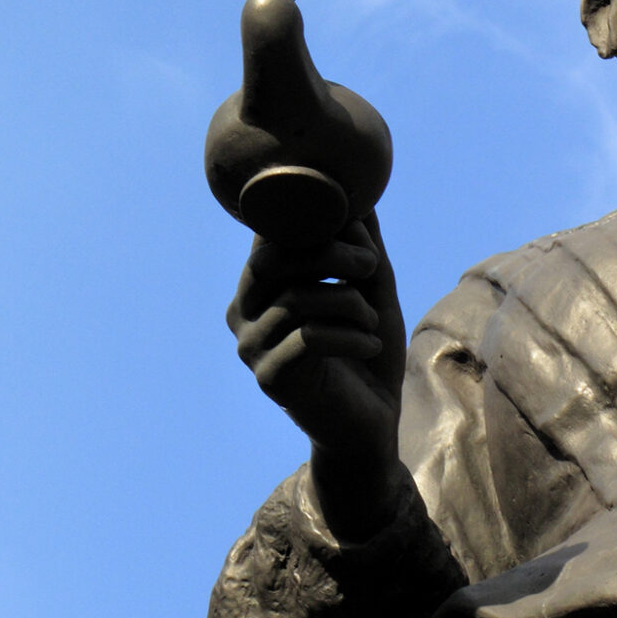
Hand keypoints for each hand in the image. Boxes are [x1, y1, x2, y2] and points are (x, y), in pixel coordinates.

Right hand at [227, 212, 407, 538]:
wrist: (371, 422)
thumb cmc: (367, 351)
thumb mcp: (373, 291)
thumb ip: (364, 246)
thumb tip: (363, 195)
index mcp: (260, 287)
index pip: (270, 237)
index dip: (314, 224)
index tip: (359, 237)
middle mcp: (243, 313)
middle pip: (274, 261)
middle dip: (330, 254)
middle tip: (370, 266)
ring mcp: (251, 348)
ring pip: (296, 300)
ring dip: (348, 303)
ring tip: (372, 322)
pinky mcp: (270, 379)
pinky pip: (309, 338)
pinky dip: (349, 336)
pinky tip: (368, 346)